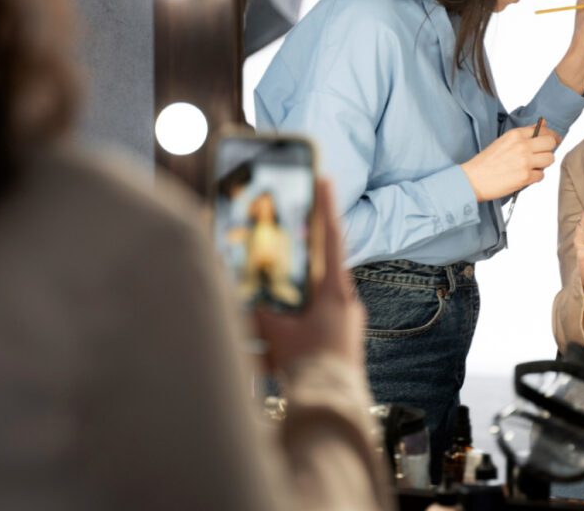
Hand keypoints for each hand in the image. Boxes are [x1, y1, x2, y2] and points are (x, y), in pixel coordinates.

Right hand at [254, 179, 365, 369]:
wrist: (332, 406)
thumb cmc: (309, 366)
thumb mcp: (276, 332)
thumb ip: (257, 307)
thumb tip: (236, 287)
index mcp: (336, 292)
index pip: (331, 239)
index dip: (326, 207)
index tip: (324, 178)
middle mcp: (347, 301)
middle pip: (324, 263)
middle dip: (304, 248)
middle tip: (292, 225)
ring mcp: (346, 320)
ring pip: (317, 292)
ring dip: (296, 287)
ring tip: (276, 285)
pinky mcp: (341, 339)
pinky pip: (316, 316)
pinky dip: (297, 315)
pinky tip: (275, 332)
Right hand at [461, 121, 559, 201]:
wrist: (473, 180)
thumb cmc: (486, 162)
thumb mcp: (504, 141)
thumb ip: (524, 134)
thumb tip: (544, 124)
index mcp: (515, 134)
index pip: (543, 130)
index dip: (551, 136)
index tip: (553, 140)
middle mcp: (522, 146)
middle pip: (551, 143)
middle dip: (549, 150)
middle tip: (542, 155)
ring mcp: (525, 161)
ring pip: (549, 159)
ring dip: (543, 164)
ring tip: (532, 167)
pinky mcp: (525, 177)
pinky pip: (541, 175)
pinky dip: (535, 177)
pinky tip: (524, 176)